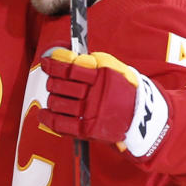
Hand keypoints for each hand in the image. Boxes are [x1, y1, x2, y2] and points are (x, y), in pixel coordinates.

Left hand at [39, 47, 169, 157]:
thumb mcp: (113, 67)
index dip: (53, 63)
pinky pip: (60, 124)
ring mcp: (91, 112)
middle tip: (54, 82)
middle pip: (59, 85)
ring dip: (52, 98)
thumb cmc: (122, 88)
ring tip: (55, 96)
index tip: (45, 61)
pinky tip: (44, 113)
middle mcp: (95, 93)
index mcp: (101, 75)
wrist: (141, 115)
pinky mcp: (88, 129)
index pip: (69, 67)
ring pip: (57, 103)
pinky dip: (47, 118)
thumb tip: (63, 57)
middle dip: (52, 82)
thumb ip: (91, 60)